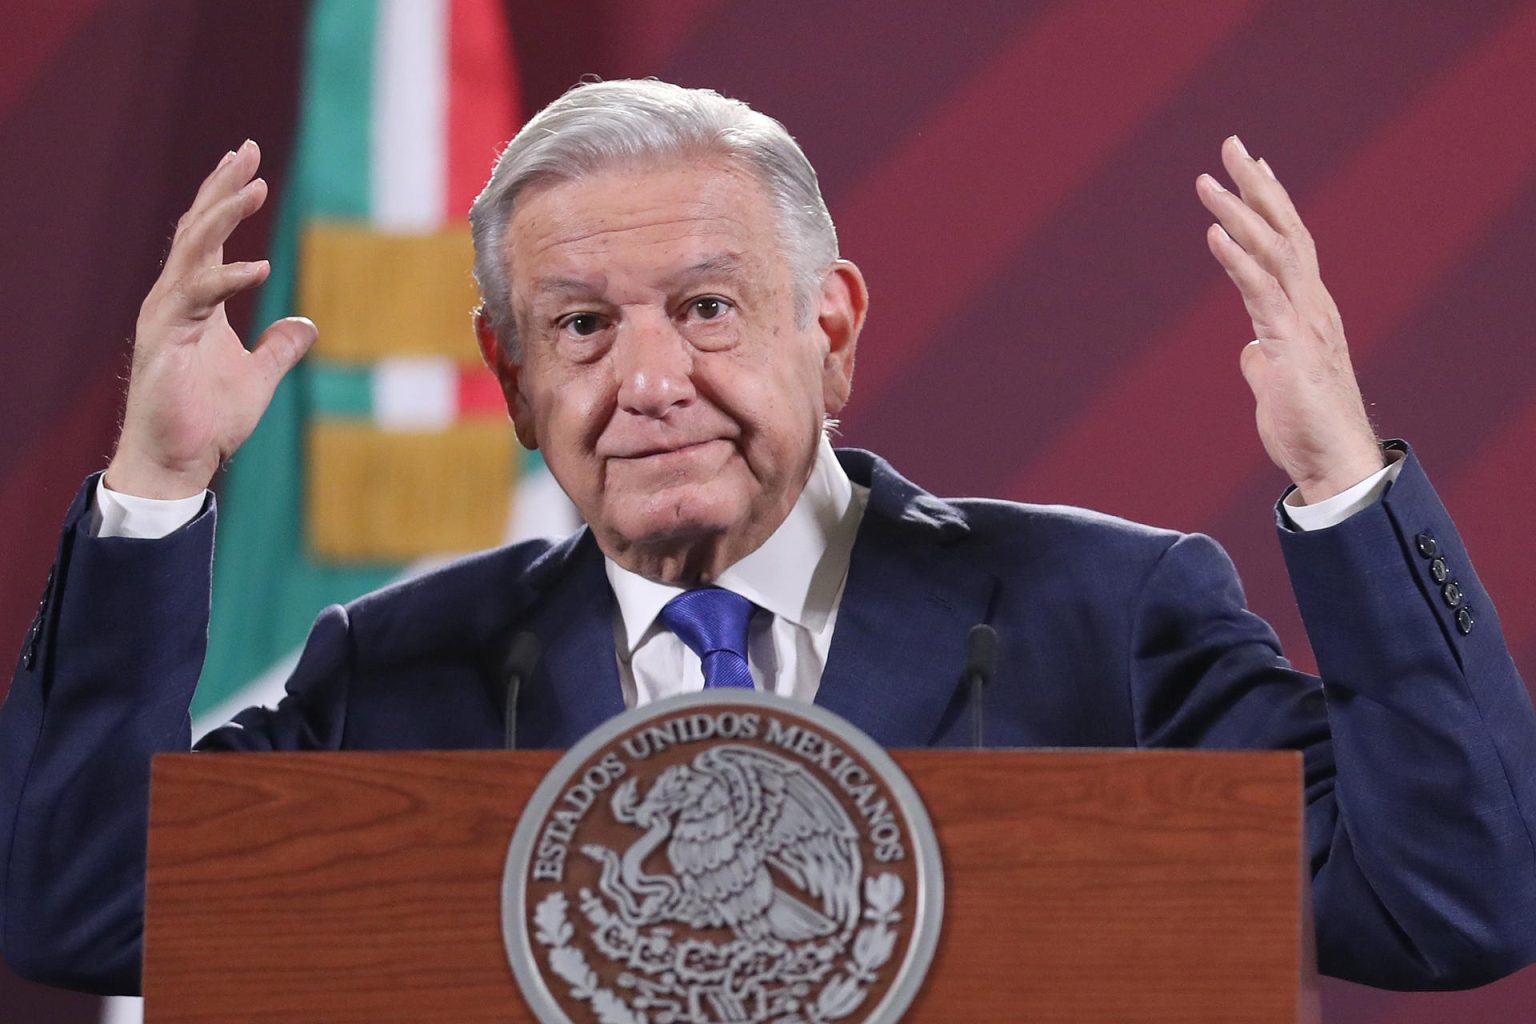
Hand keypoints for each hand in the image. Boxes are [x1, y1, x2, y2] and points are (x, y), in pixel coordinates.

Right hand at [104, 140, 316, 498]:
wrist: (177, 461)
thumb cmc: (208, 420)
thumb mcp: (259, 376)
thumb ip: (280, 347)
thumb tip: (306, 326)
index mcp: (196, 302)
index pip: (208, 237)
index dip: (225, 196)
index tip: (248, 162)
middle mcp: (175, 299)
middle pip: (197, 230)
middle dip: (221, 188)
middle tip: (247, 150)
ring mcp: (166, 317)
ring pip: (193, 252)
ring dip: (223, 217)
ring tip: (254, 187)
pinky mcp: (164, 340)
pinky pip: (198, 299)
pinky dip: (228, 280)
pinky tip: (260, 268)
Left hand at [1197, 135, 1382, 504]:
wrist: (1332, 464)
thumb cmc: (1306, 426)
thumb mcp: (1276, 384)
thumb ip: (1264, 358)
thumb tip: (1250, 349)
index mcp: (1307, 310)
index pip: (1290, 243)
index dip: (1271, 203)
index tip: (1252, 167)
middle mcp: (1312, 304)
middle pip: (1285, 230)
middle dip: (1257, 186)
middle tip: (1231, 145)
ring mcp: (1305, 321)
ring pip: (1274, 252)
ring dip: (1240, 213)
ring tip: (1210, 181)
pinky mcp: (1291, 344)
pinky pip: (1262, 292)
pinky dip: (1238, 259)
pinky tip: (1215, 234)